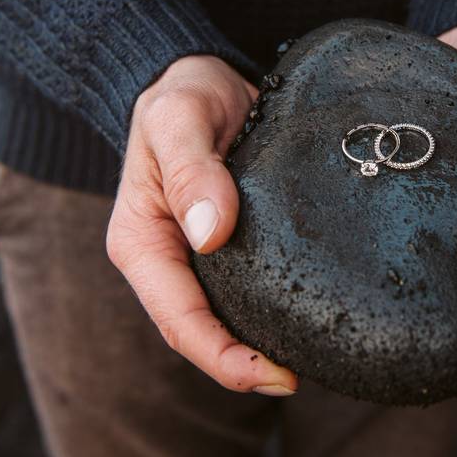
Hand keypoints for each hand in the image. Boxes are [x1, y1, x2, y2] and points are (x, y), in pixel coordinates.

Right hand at [106, 55, 297, 395]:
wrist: (202, 78)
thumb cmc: (181, 95)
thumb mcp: (178, 117)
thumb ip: (191, 170)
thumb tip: (211, 234)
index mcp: (142, 242)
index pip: (177, 319)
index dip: (221, 357)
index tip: (272, 374)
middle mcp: (170, 259)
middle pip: (203, 331)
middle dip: (245, 365)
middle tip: (300, 377)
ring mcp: (201, 256)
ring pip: (229, 316)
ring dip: (263, 344)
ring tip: (314, 357)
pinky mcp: (233, 244)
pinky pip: (252, 288)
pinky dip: (277, 310)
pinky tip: (313, 316)